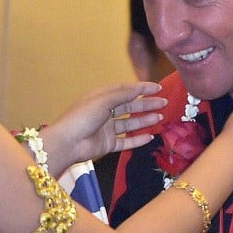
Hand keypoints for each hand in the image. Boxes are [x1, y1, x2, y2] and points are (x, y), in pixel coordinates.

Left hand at [40, 81, 165, 173]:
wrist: (68, 142)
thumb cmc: (83, 116)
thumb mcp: (104, 100)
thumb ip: (123, 94)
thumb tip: (140, 88)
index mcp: (102, 97)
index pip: (125, 90)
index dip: (142, 89)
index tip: (158, 88)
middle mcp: (105, 112)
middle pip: (130, 106)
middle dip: (147, 104)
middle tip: (163, 103)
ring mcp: (107, 129)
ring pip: (129, 123)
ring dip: (144, 120)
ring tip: (159, 118)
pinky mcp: (108, 144)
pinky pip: (126, 141)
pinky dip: (137, 139)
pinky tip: (150, 137)